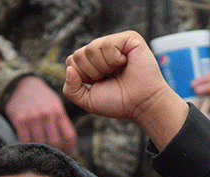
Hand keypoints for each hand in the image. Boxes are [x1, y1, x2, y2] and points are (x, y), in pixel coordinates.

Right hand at [5, 76, 77, 156]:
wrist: (21, 85)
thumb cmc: (41, 98)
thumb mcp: (55, 104)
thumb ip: (61, 122)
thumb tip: (69, 145)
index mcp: (58, 110)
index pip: (69, 135)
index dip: (70, 148)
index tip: (69, 155)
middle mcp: (46, 113)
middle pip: (55, 141)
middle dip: (56, 152)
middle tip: (55, 158)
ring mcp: (32, 116)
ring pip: (40, 142)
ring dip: (41, 151)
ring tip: (42, 154)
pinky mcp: (19, 120)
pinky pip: (25, 140)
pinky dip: (27, 146)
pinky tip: (30, 148)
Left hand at [63, 31, 187, 149]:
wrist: (141, 104)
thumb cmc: (119, 102)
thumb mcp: (88, 101)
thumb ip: (71, 89)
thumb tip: (68, 69)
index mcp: (92, 62)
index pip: (71, 61)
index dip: (82, 77)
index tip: (99, 83)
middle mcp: (102, 50)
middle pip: (79, 55)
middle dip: (92, 73)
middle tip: (110, 77)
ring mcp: (115, 43)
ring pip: (91, 49)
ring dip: (104, 67)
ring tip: (118, 71)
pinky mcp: (128, 38)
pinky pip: (107, 44)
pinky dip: (114, 59)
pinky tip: (125, 63)